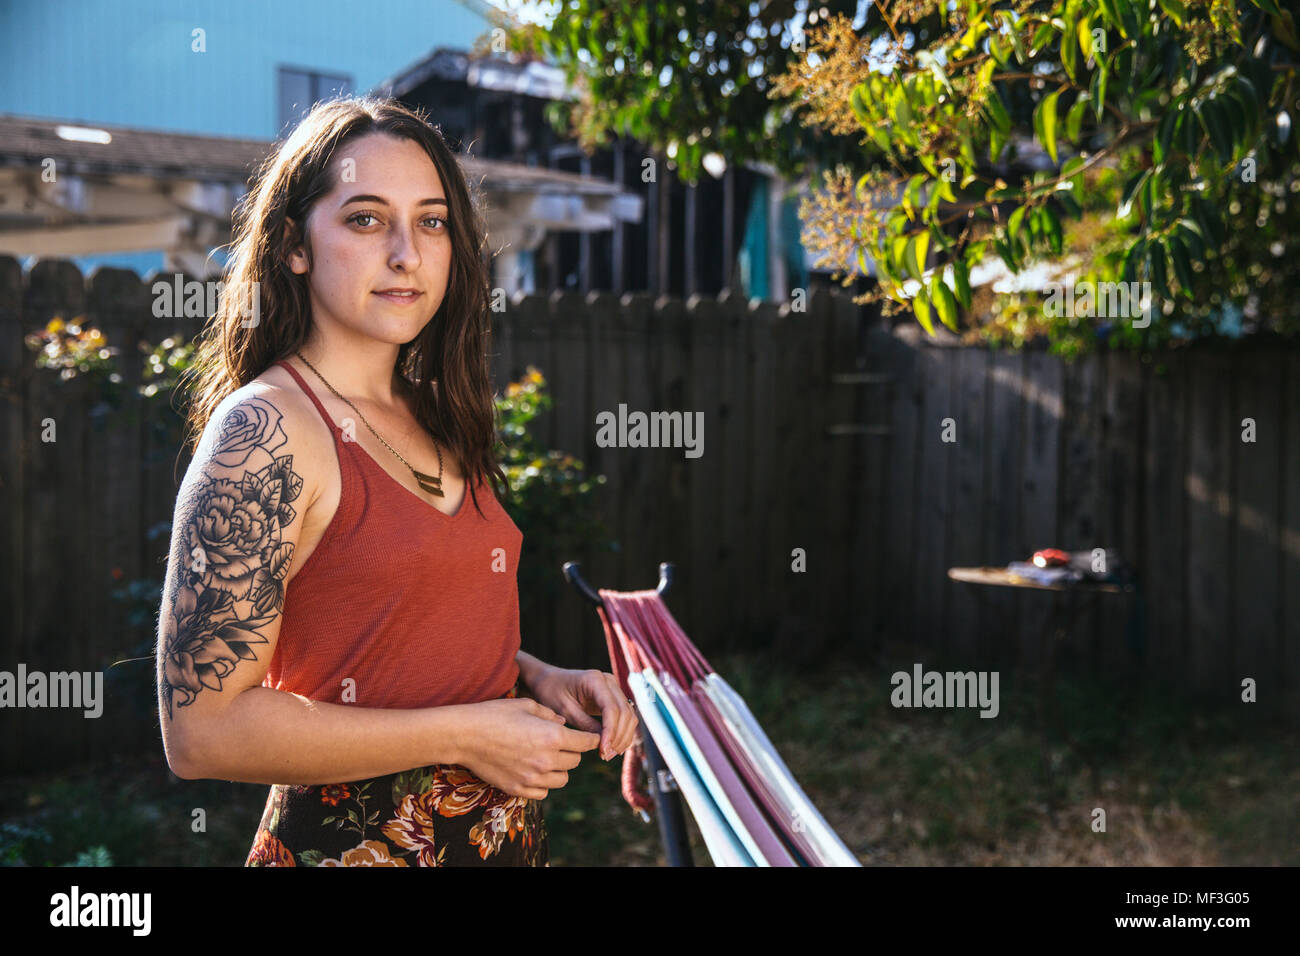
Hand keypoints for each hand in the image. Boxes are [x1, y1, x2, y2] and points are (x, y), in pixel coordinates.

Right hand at [457, 697, 600, 800]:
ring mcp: (532, 778)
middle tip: (562, 744)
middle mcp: (546, 760)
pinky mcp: (519, 789)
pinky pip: (544, 793)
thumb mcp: (526, 705)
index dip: (590, 738)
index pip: (586, 742)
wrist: (465, 735)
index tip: (588, 737)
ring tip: (547, 758)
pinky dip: (544, 784)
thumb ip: (550, 714)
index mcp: (552, 736)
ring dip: (560, 769)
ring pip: (563, 779)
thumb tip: (564, 723)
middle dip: (573, 752)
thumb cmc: (495, 714)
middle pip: (576, 762)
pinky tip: (534, 771)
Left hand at [526, 666, 637, 762]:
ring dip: (623, 737)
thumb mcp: (565, 710)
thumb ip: (585, 724)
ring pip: (629, 716)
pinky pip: (625, 716)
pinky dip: (622, 732)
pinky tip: (612, 747)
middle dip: (618, 737)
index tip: (603, 750)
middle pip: (625, 713)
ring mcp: (614, 688)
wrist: (548, 680)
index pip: (612, 708)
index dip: (611, 732)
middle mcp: (609, 681)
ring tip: (608, 754)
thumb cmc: (552, 692)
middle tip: (605, 756)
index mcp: (595, 680)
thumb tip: (604, 743)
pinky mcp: (614, 697)